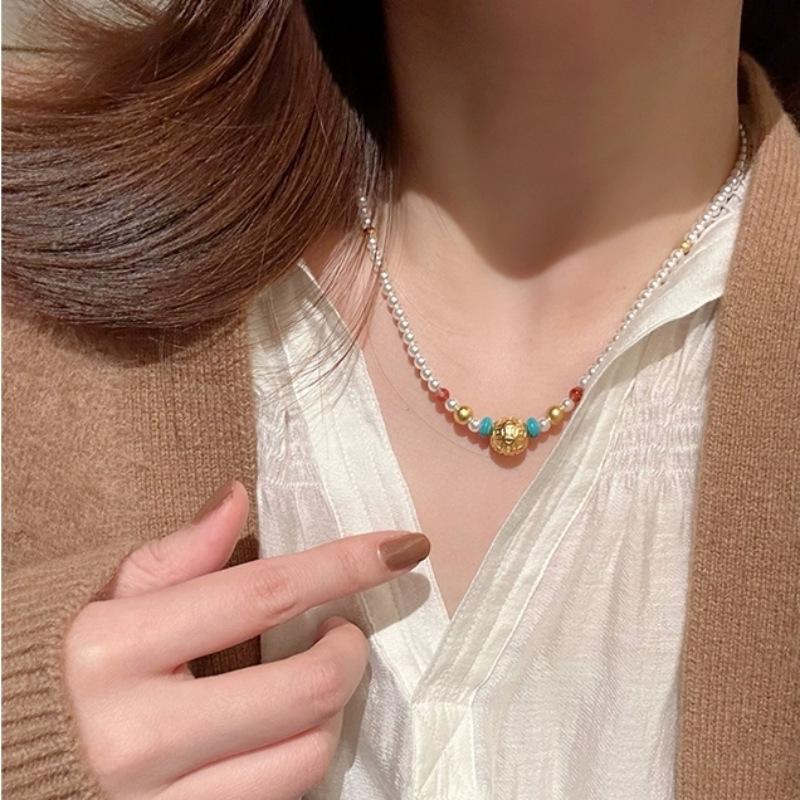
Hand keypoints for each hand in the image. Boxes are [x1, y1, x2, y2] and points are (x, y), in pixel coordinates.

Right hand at [64, 479, 429, 798]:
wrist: (7, 769)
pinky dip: (297, 755)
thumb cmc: (60, 674)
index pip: (262, 594)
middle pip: (303, 689)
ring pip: (303, 758)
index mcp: (112, 650)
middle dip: (349, 651)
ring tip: (313, 680)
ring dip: (331, 709)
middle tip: (343, 631)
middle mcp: (136, 734)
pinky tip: (280, 729)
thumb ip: (173, 555)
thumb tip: (237, 497)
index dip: (344, 566)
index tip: (404, 547)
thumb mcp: (99, 603)